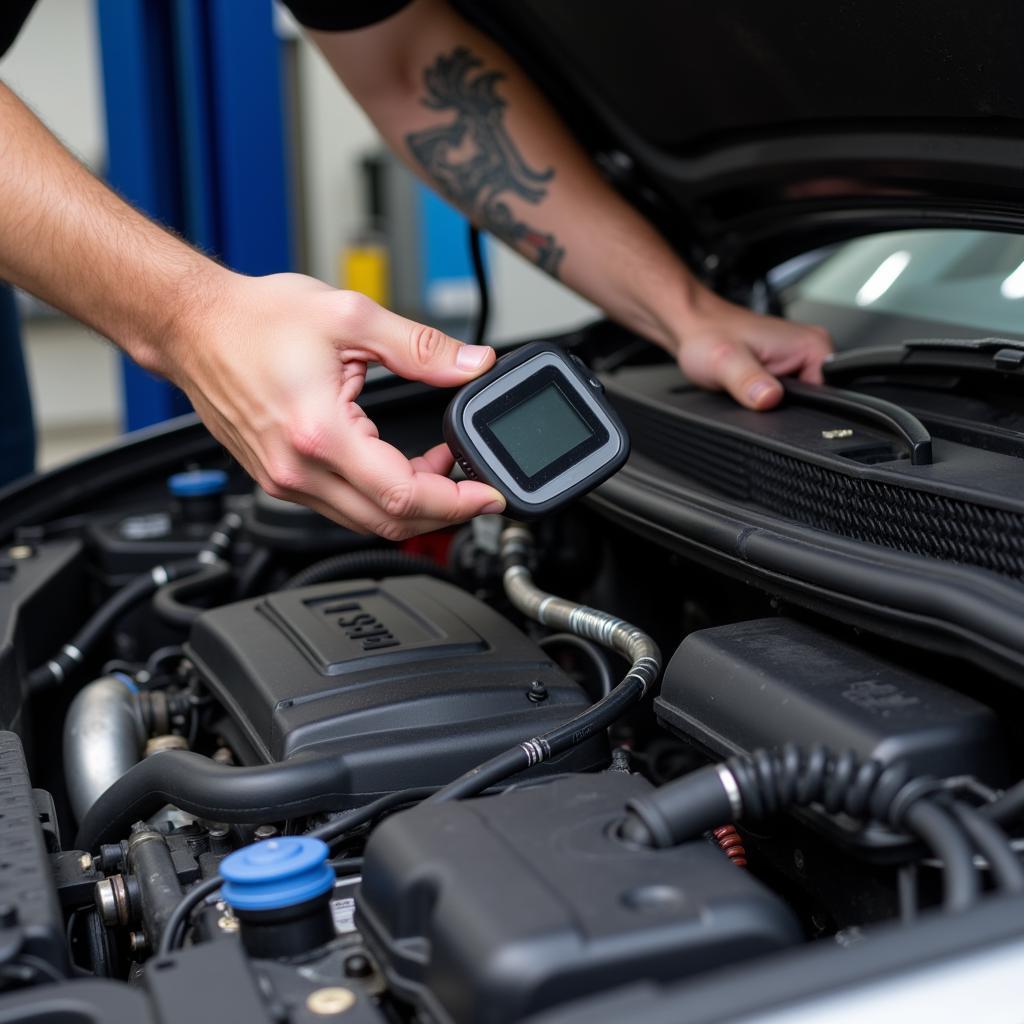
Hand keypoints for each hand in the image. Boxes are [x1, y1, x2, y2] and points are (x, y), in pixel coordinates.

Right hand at [159, 271, 505, 538]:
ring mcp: (285, 481)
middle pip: (388, 522)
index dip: (456, 503)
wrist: (193, 325)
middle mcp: (298, 470)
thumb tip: (471, 365)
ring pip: (365, 521)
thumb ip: (420, 348)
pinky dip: (380, 497)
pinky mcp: (279, 479)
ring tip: (443, 469)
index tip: (488, 496)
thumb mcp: (351, 318)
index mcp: (319, 433)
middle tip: (476, 489)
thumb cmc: (255, 319)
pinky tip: (399, 466)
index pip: (403, 494)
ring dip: (412, 505)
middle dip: (444, 512)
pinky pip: (342, 506)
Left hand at [672, 291, 832, 409]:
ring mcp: (797, 358)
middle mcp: (810, 350)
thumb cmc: (707, 336)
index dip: (799, 408)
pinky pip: (783, 394)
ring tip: (748, 386)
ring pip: (796, 400)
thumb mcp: (726, 363)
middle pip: (812, 400)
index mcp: (812, 345)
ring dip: (771, 402)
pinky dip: (764, 397)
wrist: (693, 328)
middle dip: (782, 406)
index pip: (828, 395)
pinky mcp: (784, 367)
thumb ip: (749, 382)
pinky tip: (749, 388)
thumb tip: (769, 398)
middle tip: (753, 392)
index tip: (770, 402)